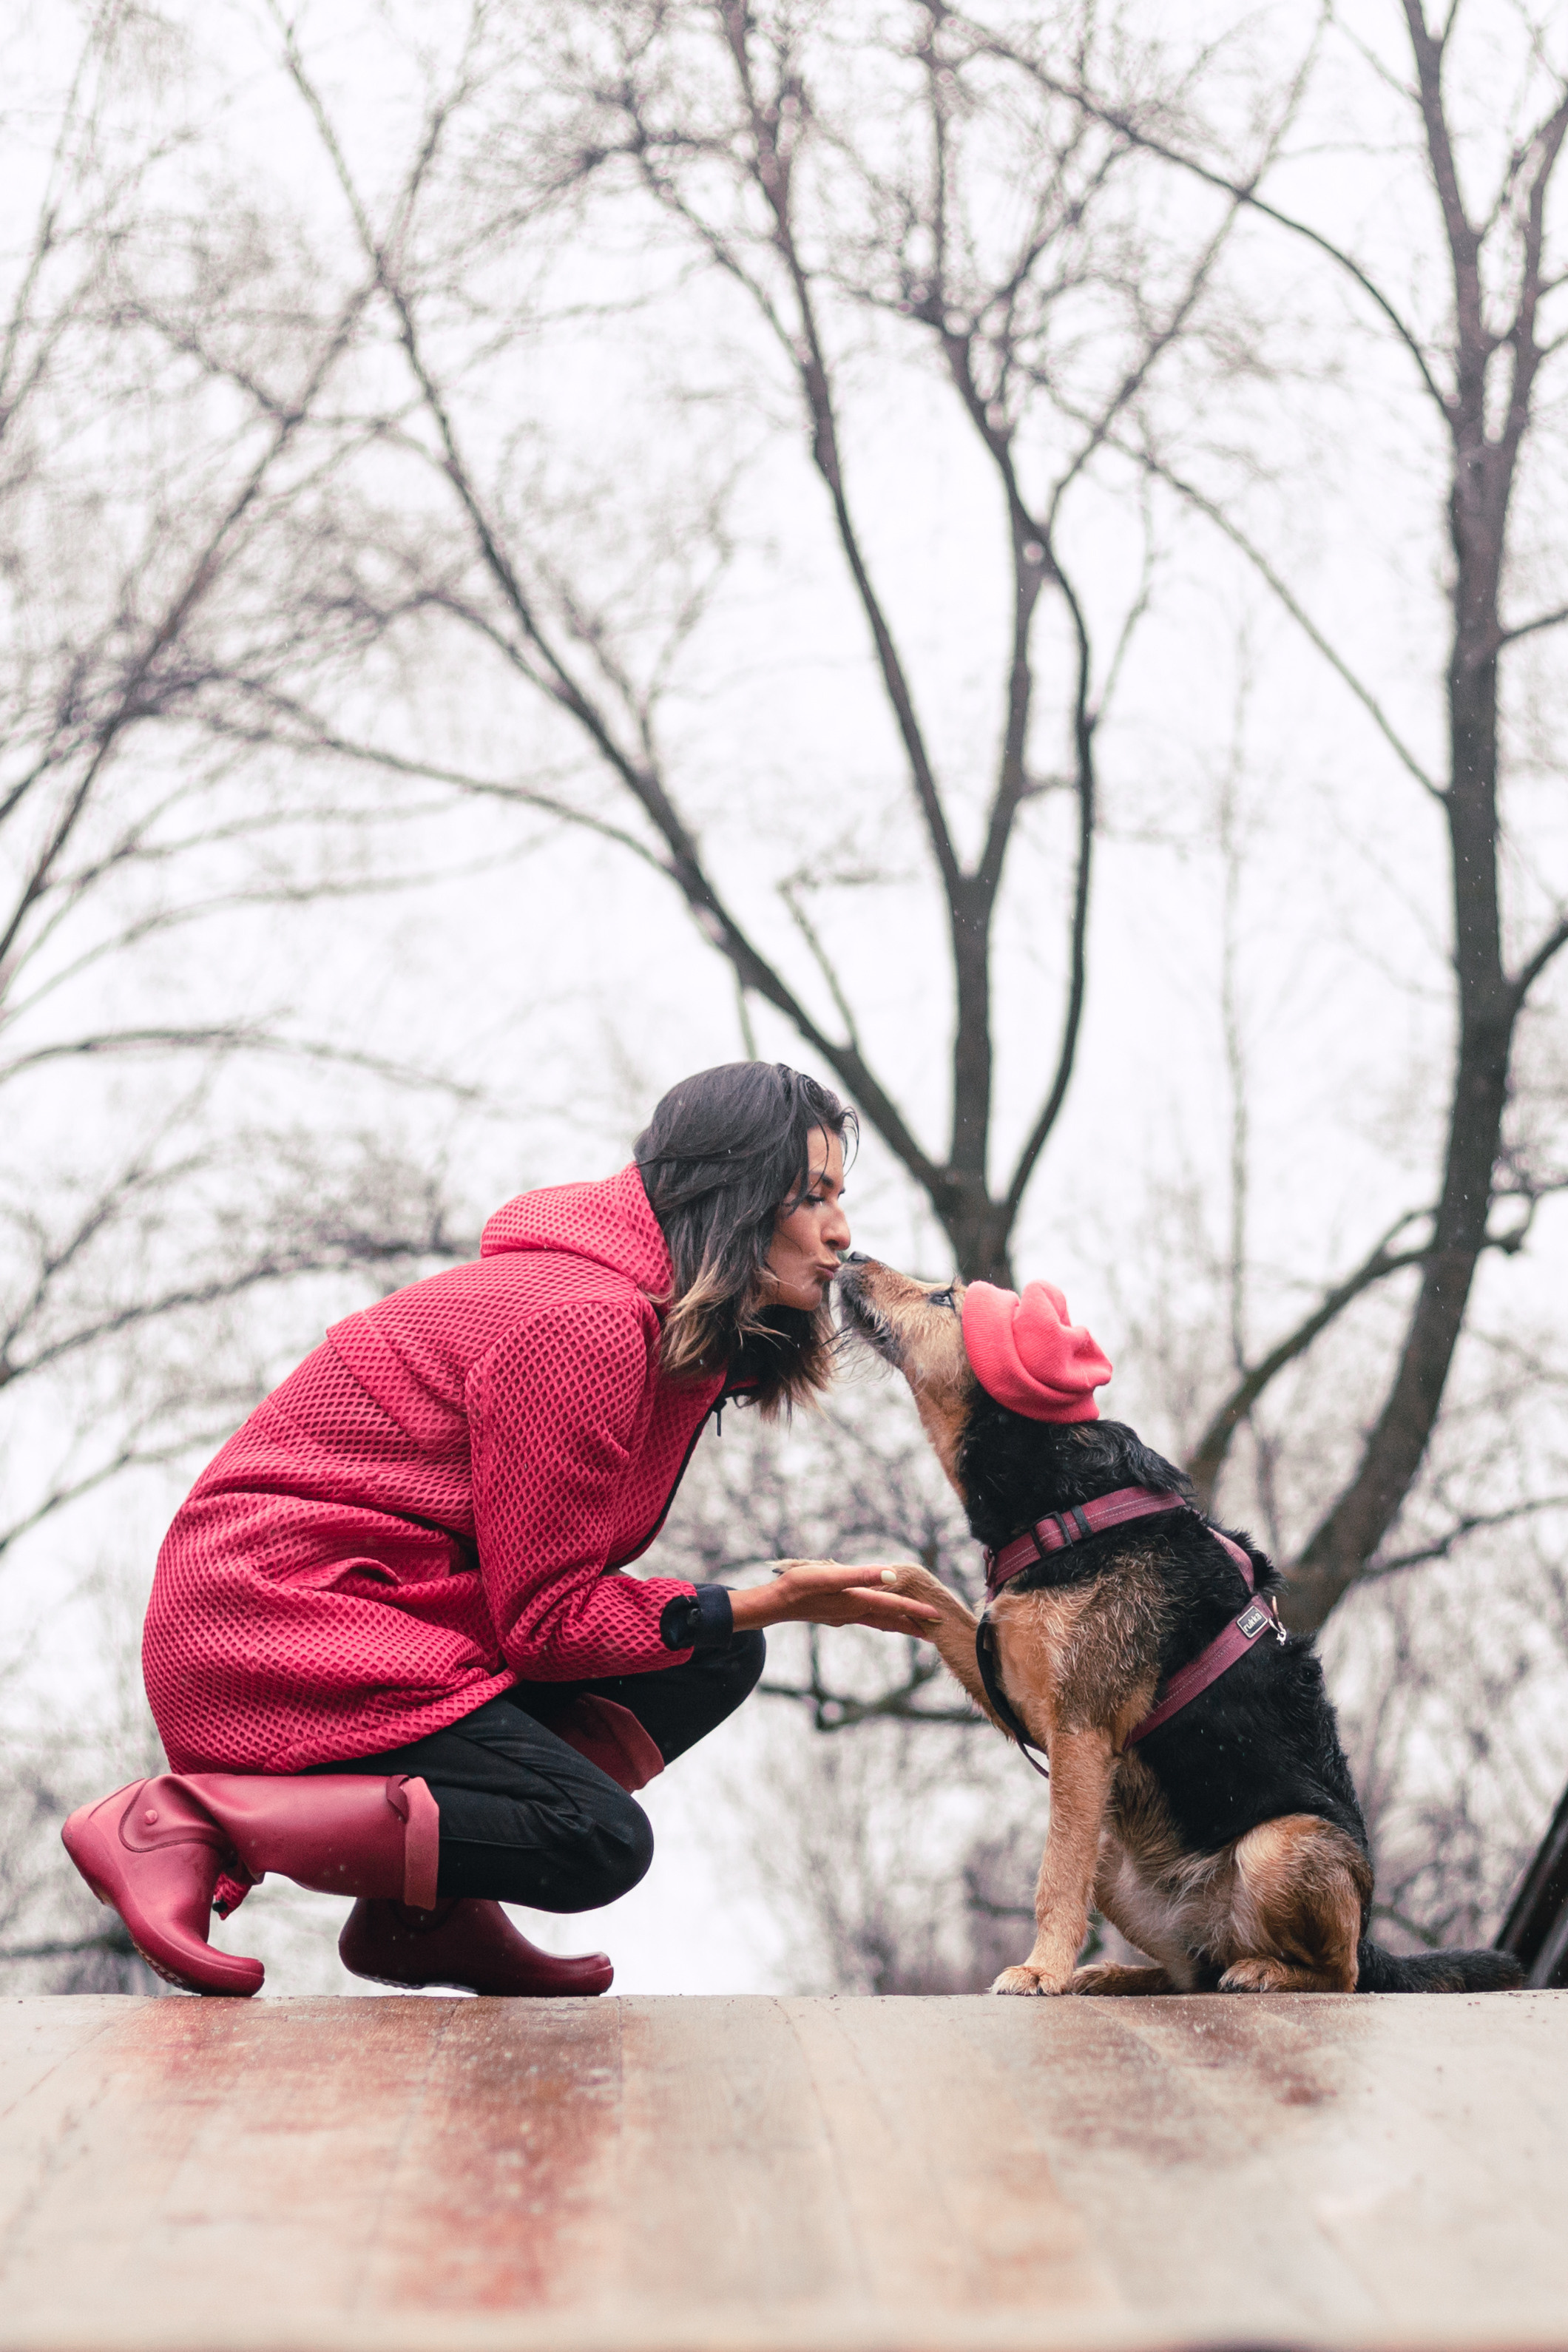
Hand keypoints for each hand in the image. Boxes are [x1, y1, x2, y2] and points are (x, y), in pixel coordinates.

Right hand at [728, 1559, 943, 1636]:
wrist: (775, 1604)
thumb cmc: (800, 1587)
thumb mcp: (830, 1576)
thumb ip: (861, 1575)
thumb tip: (891, 1575)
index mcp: (857, 1602)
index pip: (894, 1607)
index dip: (916, 1610)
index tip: (937, 1616)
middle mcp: (854, 1612)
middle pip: (890, 1621)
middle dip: (913, 1626)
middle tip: (934, 1633)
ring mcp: (845, 1616)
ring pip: (879, 1622)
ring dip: (898, 1624)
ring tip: (913, 1628)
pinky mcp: (835, 1614)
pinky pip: (866, 1619)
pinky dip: (879, 1619)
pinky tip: (877, 1617)